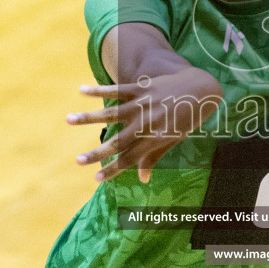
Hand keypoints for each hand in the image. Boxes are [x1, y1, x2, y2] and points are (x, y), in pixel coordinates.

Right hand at [66, 68, 222, 182]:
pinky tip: (81, 90)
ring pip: (111, 113)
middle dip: (97, 153)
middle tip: (78, 161)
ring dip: (88, 117)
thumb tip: (142, 179)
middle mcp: (146, 123)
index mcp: (155, 139)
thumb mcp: (174, 139)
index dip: (113, 170)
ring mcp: (143, 104)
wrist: (200, 89)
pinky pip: (117, 89)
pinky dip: (98, 89)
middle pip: (117, 141)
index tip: (96, 179)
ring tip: (68, 120)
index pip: (129, 159)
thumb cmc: (187, 118)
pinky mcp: (141, 88)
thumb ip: (155, 156)